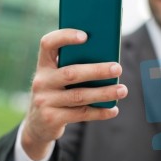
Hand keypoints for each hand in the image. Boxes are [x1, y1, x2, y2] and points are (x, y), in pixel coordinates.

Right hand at [22, 29, 127, 160]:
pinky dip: (99, 112)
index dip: (65, 37)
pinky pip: (81, 114)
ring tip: (122, 90)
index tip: (85, 36)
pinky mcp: (51, 118)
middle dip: (97, 70)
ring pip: (79, 95)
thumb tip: (108, 60)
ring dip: (104, 93)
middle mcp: (41, 81)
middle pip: (71, 73)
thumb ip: (74, 66)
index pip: (48, 43)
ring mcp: (44, 100)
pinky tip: (113, 109)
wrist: (38, 124)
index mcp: (44, 65)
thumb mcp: (58, 77)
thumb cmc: (57, 92)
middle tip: (117, 68)